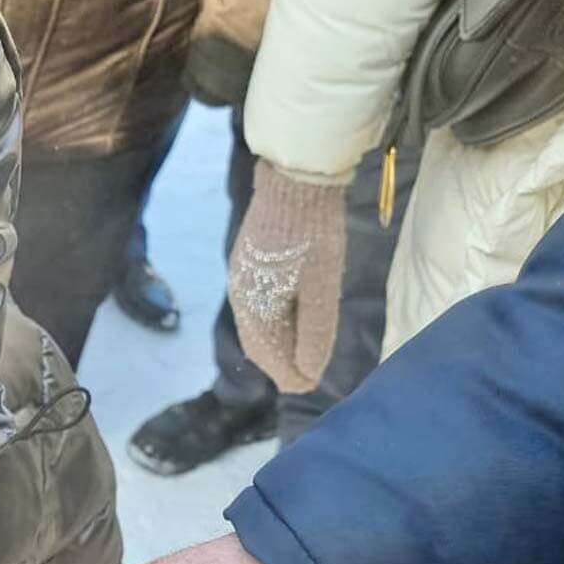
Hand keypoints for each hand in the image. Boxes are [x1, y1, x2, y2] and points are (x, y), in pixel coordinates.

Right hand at [228, 160, 347, 392]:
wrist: (295, 178)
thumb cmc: (313, 233)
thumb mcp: (322, 287)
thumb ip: (315, 333)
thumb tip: (310, 373)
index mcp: (255, 306)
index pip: (269, 356)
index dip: (291, 374)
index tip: (312, 385)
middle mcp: (240, 295)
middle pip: (257, 343)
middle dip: (280, 363)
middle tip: (306, 376)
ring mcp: (240, 276)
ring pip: (255, 324)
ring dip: (276, 342)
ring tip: (300, 350)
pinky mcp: (247, 260)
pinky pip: (256, 304)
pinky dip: (272, 320)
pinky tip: (290, 316)